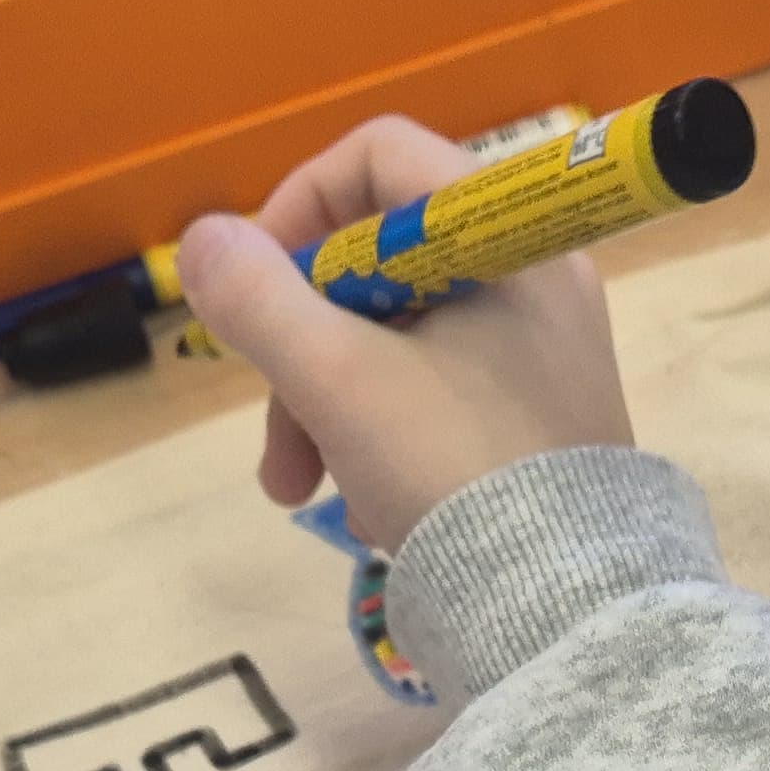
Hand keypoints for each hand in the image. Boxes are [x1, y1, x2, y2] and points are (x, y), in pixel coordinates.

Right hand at [174, 116, 636, 554]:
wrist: (565, 612)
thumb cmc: (454, 473)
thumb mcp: (338, 382)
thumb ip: (260, 302)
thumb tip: (204, 240)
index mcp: (503, 236)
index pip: (378, 158)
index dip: (297, 209)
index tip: (252, 290)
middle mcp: (532, 277)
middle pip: (375, 262)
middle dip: (301, 346)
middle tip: (272, 429)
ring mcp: (538, 351)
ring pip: (393, 338)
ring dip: (325, 406)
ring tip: (302, 491)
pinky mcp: (534, 418)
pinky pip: (432, 394)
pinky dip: (381, 438)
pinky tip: (372, 511)